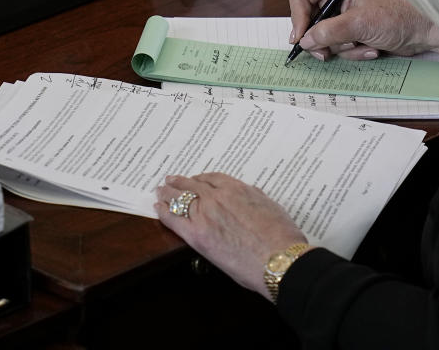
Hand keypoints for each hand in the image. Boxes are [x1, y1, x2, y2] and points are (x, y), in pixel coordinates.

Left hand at [155, 173, 308, 299]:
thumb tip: (248, 195)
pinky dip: (163, 212)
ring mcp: (205, 215)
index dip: (201, 179)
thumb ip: (255, 198)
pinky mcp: (197, 236)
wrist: (278, 259)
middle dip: (179, 182)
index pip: (212, 178)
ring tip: (160, 191)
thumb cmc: (281, 236)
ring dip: (168, 193)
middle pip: (192, 186)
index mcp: (237, 189)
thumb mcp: (271, 206)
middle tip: (170, 180)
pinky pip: (174, 219)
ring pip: (180, 199)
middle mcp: (218, 198)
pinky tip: (157, 208)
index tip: (195, 180)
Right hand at [288, 0, 438, 60]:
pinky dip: (353, 52)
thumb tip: (306, 40)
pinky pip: (339, 47)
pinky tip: (371, 48)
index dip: (297, 16)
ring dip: (344, 48)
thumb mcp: (360, 24)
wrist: (425, 34)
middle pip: (309, 20)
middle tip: (327, 53)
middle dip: (323, 40)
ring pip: (324, 38)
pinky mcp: (352, 32)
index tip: (301, 38)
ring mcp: (345, 16)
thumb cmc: (400, 18)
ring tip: (364, 45)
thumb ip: (329, 31)